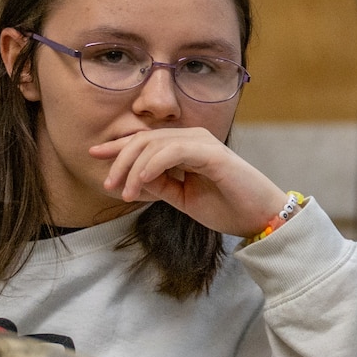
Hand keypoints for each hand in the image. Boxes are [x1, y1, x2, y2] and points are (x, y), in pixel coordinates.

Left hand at [89, 127, 286, 237]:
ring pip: (154, 143)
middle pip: (144, 139)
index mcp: (188, 147)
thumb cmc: (228, 208)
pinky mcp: (212, 153)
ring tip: (124, 191)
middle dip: (120, 160)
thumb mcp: (183, 198)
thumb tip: (132, 178)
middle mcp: (195, 138)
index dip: (118, 146)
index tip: (95, 155)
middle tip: (108, 184)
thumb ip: (160, 185)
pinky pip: (171, 152)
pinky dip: (151, 166)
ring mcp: (203, 143)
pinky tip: (140, 183)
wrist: (261, 218)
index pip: (146, 140)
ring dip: (133, 168)